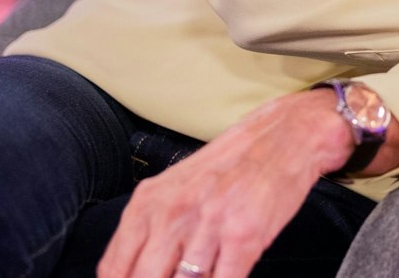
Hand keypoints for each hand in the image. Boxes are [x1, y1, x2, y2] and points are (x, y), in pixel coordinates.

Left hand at [97, 90, 351, 277]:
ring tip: (202, 272)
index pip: (114, 269)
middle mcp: (173, 213)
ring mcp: (208, 225)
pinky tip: (226, 275)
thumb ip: (148, 231)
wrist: (284, 135)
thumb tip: (128, 273)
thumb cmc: (230, 166)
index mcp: (148, 204)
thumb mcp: (175, 190)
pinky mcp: (243, 237)